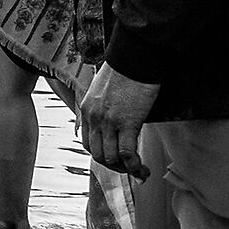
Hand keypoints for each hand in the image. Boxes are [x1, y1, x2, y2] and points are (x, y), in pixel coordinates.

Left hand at [78, 63, 159, 179]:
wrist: (135, 58)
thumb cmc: (125, 70)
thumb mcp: (104, 89)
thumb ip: (103, 106)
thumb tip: (114, 117)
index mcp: (86, 110)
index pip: (87, 143)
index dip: (101, 155)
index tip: (114, 159)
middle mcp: (93, 118)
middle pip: (97, 154)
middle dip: (113, 166)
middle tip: (128, 168)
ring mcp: (108, 122)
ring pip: (110, 158)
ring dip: (124, 169)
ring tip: (138, 170)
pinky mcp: (127, 122)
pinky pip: (126, 153)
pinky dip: (133, 165)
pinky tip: (142, 168)